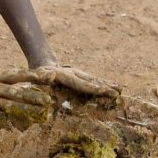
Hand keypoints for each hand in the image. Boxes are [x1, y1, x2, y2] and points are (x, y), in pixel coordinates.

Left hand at [0, 65, 119, 98]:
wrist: (42, 64)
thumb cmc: (37, 75)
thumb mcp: (37, 76)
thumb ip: (43, 77)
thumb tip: (49, 77)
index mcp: (65, 76)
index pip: (80, 83)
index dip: (92, 87)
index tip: (102, 90)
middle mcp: (75, 74)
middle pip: (91, 81)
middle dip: (104, 87)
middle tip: (117, 93)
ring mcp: (79, 74)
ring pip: (95, 80)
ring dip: (107, 85)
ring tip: (120, 90)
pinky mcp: (81, 77)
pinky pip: (94, 81)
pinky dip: (104, 85)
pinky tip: (115, 88)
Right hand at [0, 72, 53, 129]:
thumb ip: (7, 78)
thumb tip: (29, 78)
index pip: (17, 75)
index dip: (32, 76)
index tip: (48, 77)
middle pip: (15, 92)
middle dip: (33, 97)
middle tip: (48, 101)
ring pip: (9, 106)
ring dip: (26, 110)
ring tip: (40, 114)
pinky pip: (0, 118)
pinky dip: (12, 121)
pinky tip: (24, 124)